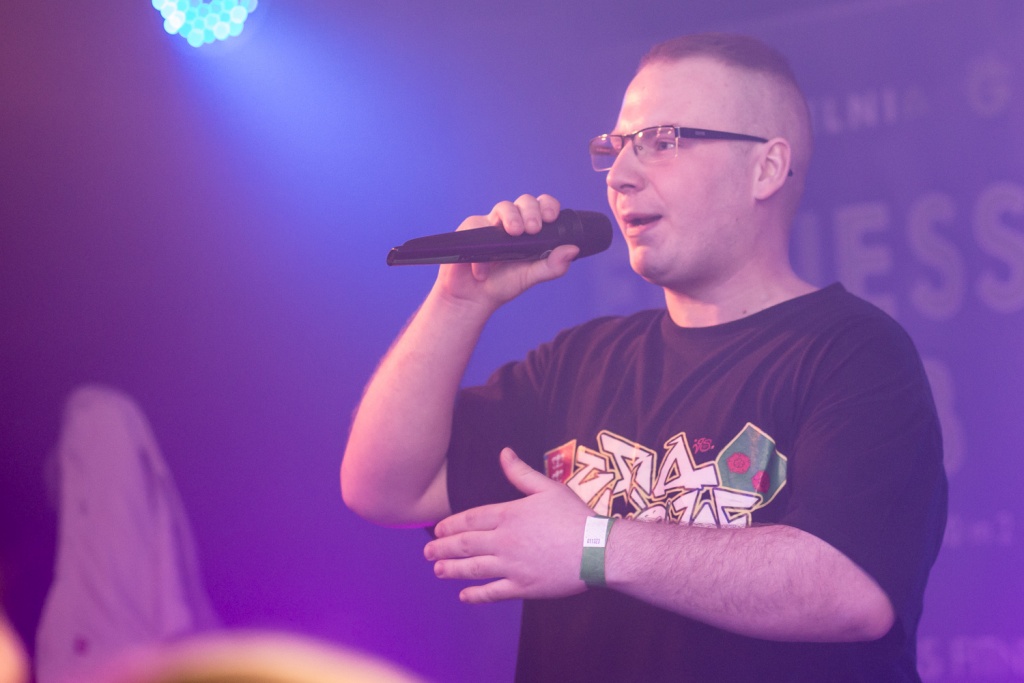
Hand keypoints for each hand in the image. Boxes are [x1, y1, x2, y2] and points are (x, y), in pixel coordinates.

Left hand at [424, 447, 592, 602]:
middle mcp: (504, 541)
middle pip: (465, 544)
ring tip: (437, 570)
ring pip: (473, 569)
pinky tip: (463, 595)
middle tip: (427, 552)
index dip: (451, 525)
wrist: (596, 550)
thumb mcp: (548, 487)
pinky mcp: (523, 587)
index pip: (470, 519)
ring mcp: (512, 566)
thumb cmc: (575, 516)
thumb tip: (504, 452)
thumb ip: (521, 473)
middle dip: (443, 548)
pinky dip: (476, 595)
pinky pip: (493, 592)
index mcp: (509, 515)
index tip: (437, 530)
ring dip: (452, 570)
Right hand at [433, 194, 579, 310]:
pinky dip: (483, 248)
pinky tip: (483, 270)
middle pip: (525, 201)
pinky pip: (478, 225)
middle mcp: (512, 222)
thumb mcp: (531, 277)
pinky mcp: (470, 229)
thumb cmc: (503, 284)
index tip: (551, 217)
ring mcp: (491, 223)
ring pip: (503, 206)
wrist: (472, 297)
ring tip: (514, 234)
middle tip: (533, 229)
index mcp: (530, 230)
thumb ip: (552, 265)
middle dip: (531, 211)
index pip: (543, 207)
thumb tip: (573, 249)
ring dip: (512, 217)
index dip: (548, 206)